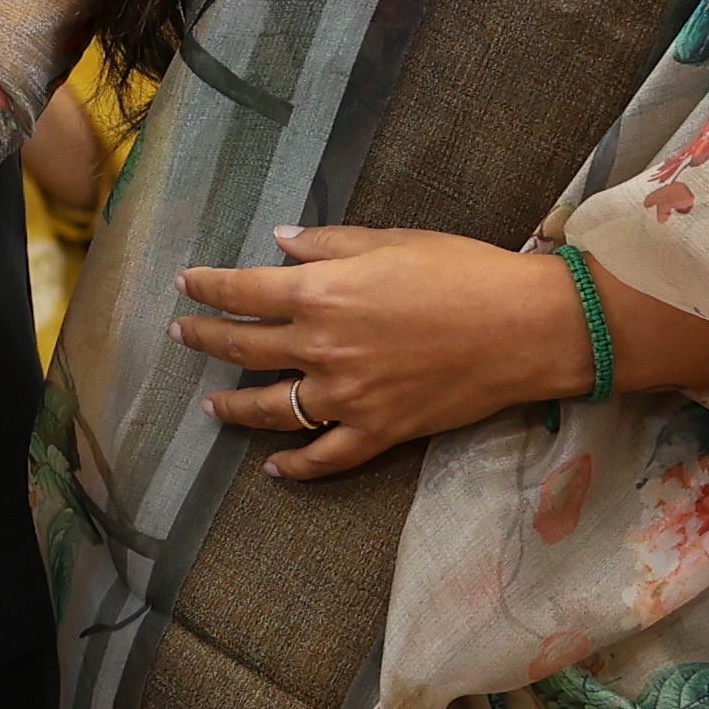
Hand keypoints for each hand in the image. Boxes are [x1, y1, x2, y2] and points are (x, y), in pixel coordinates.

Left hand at [172, 225, 592, 480]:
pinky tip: (273, 468)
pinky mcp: (379, 431)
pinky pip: (325, 457)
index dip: (207, 287)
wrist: (525, 327)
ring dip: (234, 407)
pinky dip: (295, 467)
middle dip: (206, 339)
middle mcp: (322, 348)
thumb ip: (327, 244)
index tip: (186, 284)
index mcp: (321, 293)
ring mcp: (348, 396)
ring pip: (272, 409)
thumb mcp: (390, 240)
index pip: (242, 291)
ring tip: (211, 405)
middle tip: (183, 335)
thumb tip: (279, 242)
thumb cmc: (462, 272)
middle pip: (244, 347)